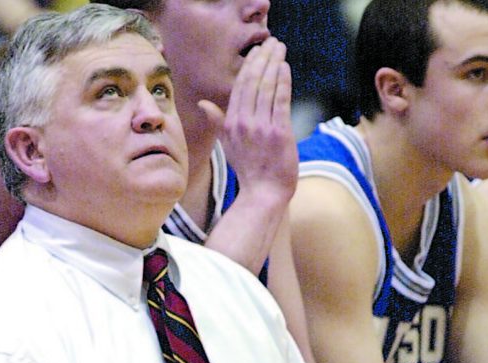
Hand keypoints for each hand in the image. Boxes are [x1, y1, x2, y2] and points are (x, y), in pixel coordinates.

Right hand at [198, 37, 297, 209]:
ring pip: (267, 87)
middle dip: (262, 58)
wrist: (263, 193)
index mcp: (230, 124)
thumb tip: (202, 104)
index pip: (239, 87)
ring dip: (274, 64)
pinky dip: (283, 81)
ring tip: (280, 49)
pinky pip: (280, 100)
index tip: (257, 52)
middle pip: (252, 82)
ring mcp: (260, 127)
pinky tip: (285, 68)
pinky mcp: (278, 132)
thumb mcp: (228, 144)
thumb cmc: (249, 170)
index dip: (248, 66)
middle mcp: (243, 123)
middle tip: (271, 43)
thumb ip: (217, 121)